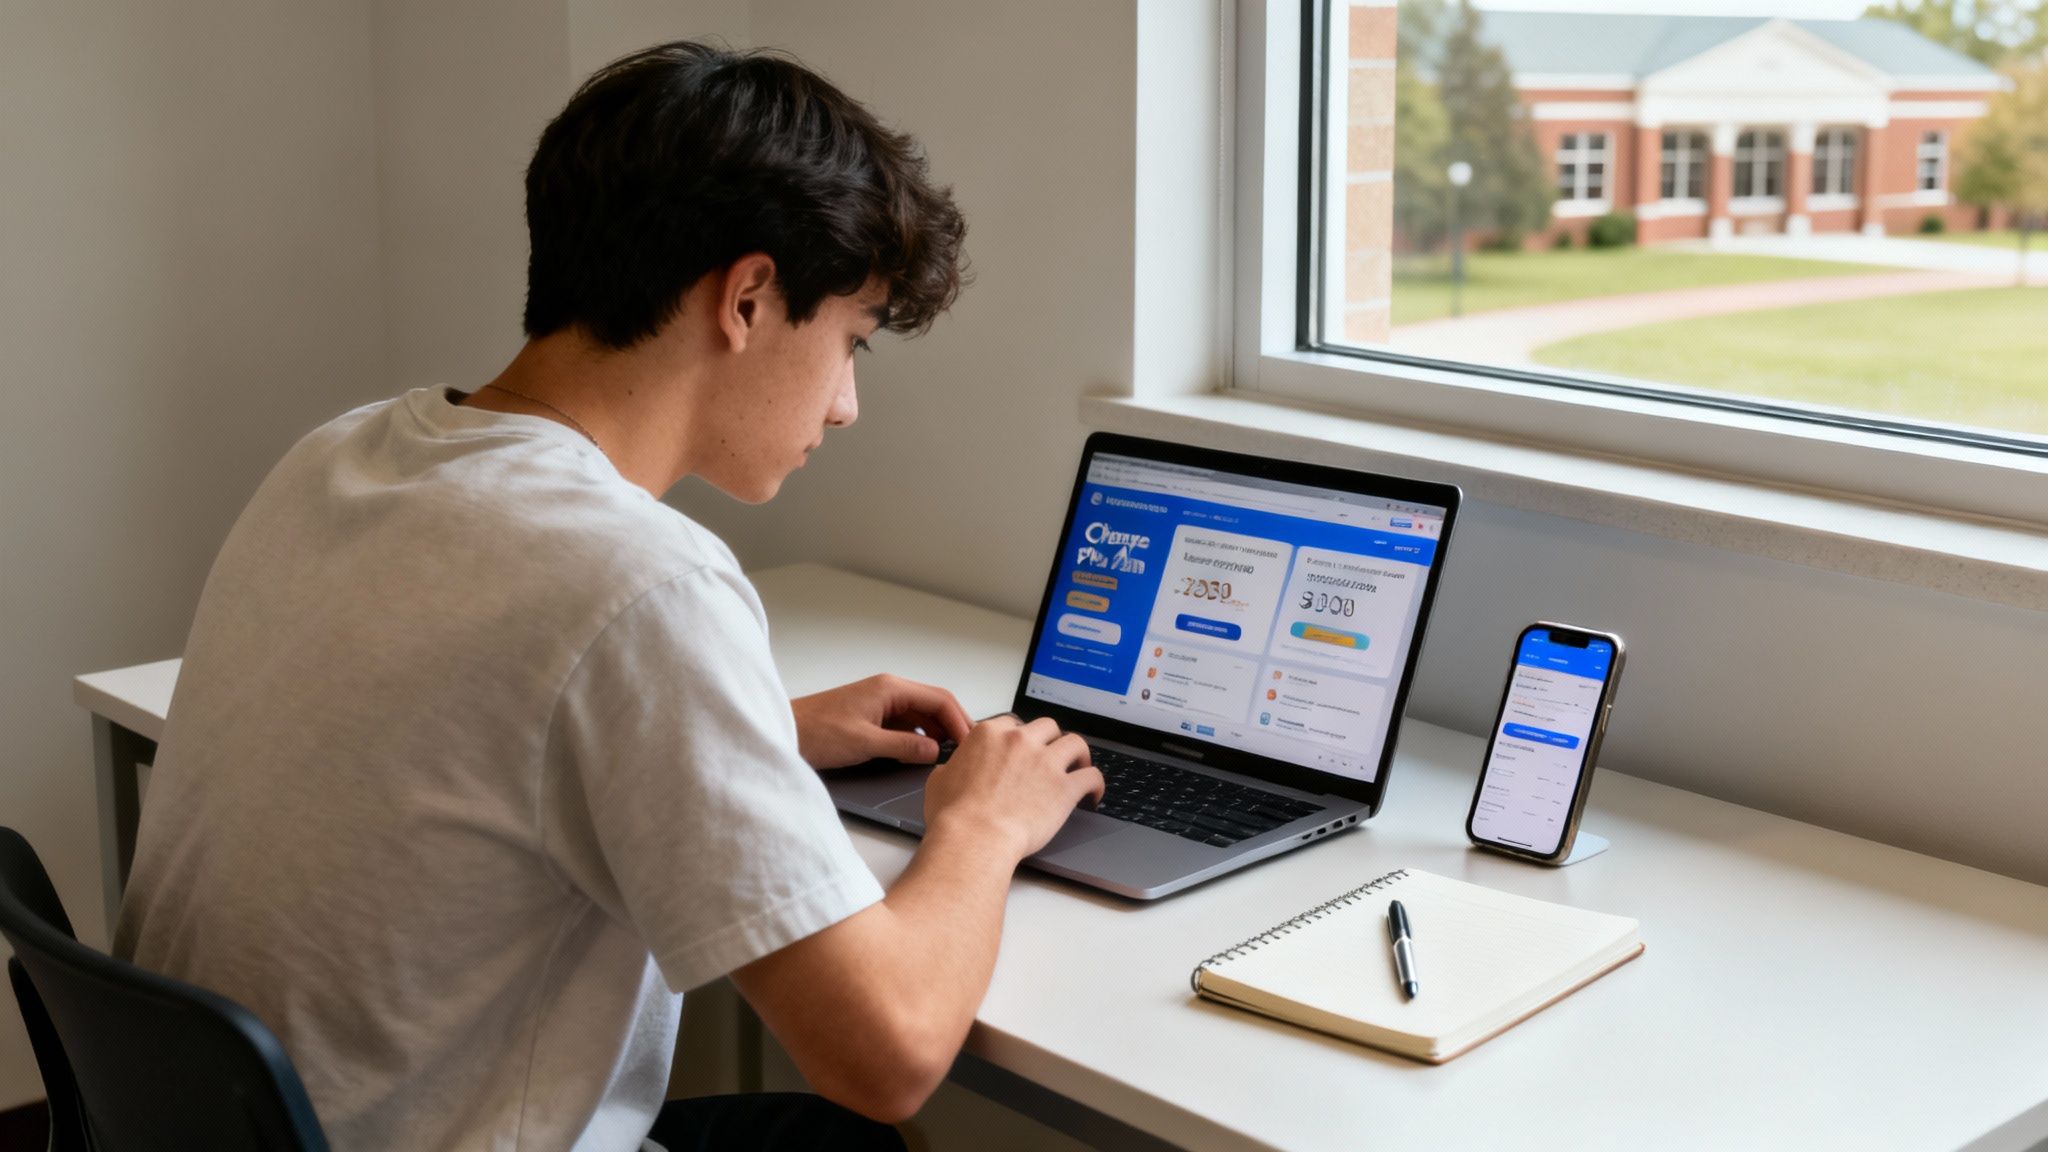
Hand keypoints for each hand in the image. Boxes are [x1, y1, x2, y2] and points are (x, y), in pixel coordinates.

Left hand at [790, 674, 971, 769]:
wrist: (785, 733)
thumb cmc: (816, 732)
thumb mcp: (866, 744)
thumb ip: (904, 747)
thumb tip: (934, 751)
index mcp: (890, 689)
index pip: (939, 699)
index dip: (960, 721)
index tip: (971, 742)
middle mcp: (888, 691)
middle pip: (933, 705)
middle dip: (952, 726)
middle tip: (966, 750)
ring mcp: (880, 702)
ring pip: (920, 716)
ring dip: (936, 733)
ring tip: (948, 755)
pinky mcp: (872, 716)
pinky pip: (905, 724)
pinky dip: (917, 738)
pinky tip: (920, 754)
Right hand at [922, 716, 1105, 861]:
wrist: (974, 838)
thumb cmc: (955, 815)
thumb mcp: (939, 780)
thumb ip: (952, 767)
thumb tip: (951, 770)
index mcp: (990, 735)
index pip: (1013, 723)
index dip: (1020, 736)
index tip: (1023, 748)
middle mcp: (1021, 741)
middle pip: (1047, 727)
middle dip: (1050, 740)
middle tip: (1051, 754)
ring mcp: (1046, 762)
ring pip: (1075, 743)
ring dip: (1078, 753)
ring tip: (1079, 765)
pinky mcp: (1064, 788)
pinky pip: (1091, 776)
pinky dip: (1096, 783)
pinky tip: (1094, 792)